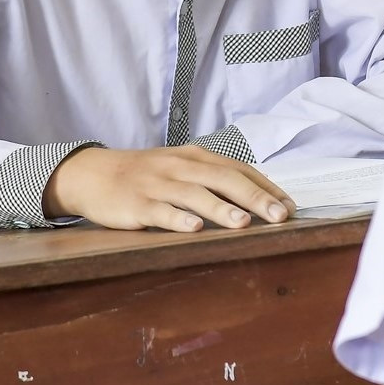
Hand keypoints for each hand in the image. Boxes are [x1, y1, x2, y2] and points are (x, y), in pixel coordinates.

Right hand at [42, 144, 294, 232]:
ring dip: (221, 208)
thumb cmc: (145, 175)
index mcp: (195, 157)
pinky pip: (160, 211)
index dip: (266, 187)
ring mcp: (158, 184)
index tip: (291, 205)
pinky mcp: (136, 203)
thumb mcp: (180, 168)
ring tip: (244, 223)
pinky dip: (178, 218)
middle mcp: (180, 166)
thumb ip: (212, 179)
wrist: (92, 173)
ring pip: (195, 194)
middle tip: (281, 216)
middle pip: (224, 179)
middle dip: (255, 198)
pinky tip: (194, 227)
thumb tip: (257, 199)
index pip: (239, 169)